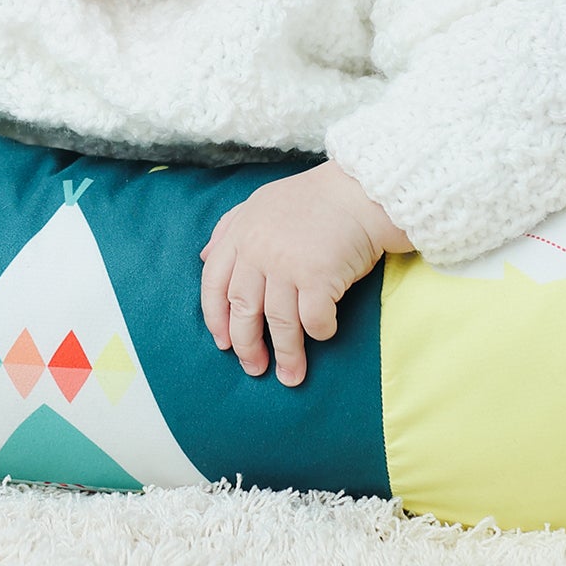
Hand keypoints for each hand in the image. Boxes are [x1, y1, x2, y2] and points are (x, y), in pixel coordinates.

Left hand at [199, 161, 412, 385]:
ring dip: (286, 354)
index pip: (213, 284)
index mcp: (241, 234)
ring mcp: (287, 264)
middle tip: (253, 368)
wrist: (360, 190)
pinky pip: (314, 320)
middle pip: (242, 309)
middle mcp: (258, 250)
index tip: (222, 343)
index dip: (215, 318)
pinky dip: (319, 333)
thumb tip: (205, 257)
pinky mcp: (319, 275)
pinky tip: (325, 334)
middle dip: (246, 345)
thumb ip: (229, 228)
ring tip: (290, 375)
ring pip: (278, 322)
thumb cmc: (313, 199)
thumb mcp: (260, 203)